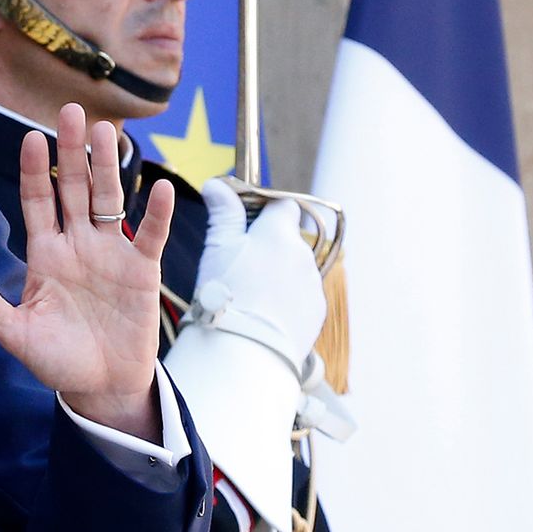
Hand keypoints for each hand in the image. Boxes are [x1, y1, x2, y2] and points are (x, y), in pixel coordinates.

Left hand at [0, 103, 171, 439]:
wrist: (101, 387)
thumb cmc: (57, 360)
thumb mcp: (17, 334)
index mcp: (45, 253)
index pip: (37, 201)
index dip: (33, 170)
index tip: (30, 137)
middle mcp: (77, 244)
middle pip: (73, 188)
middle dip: (71, 151)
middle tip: (71, 111)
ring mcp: (110, 253)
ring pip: (108, 199)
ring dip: (108, 166)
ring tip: (107, 130)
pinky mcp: (140, 270)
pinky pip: (147, 234)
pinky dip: (156, 213)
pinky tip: (158, 186)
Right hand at [193, 178, 324, 370]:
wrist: (246, 347)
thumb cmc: (227, 292)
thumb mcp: (218, 246)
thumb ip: (223, 212)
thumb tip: (216, 183)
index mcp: (279, 232)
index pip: (283, 205)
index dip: (265, 211)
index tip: (246, 224)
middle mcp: (302, 253)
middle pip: (288, 239)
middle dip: (269, 246)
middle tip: (240, 265)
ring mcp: (312, 283)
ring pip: (295, 268)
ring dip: (279, 274)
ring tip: (251, 295)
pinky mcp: (316, 311)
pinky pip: (301, 296)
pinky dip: (286, 300)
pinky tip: (263, 314)